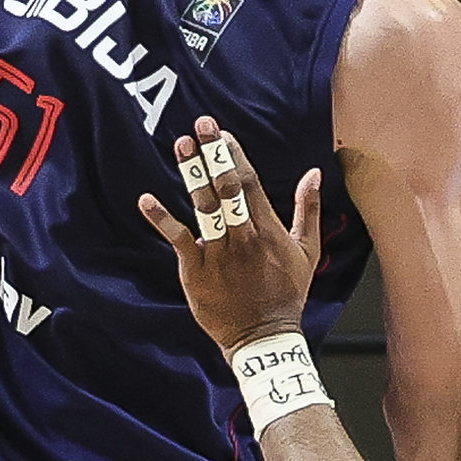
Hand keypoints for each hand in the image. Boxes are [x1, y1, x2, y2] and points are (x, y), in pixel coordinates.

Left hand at [136, 119, 322, 354]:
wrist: (263, 336)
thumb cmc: (287, 292)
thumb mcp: (307, 250)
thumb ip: (308, 208)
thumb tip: (314, 172)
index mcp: (267, 228)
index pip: (249, 182)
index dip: (234, 155)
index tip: (222, 134)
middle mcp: (243, 235)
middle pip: (226, 187)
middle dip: (214, 154)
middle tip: (202, 124)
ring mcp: (218, 251)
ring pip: (204, 206)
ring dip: (192, 174)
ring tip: (181, 145)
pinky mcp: (196, 269)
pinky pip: (178, 238)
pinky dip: (161, 218)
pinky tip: (146, 199)